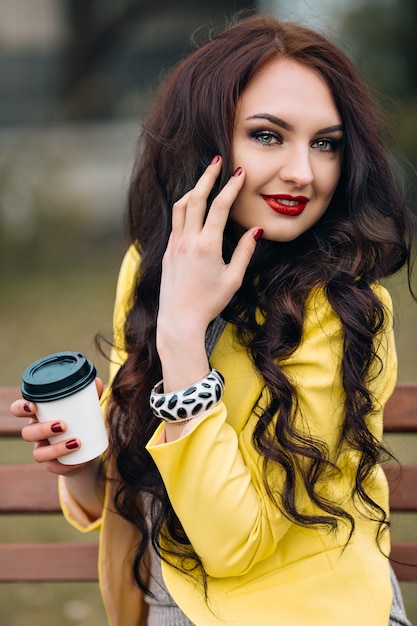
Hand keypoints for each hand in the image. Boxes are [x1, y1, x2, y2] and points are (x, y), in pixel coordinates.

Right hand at [10, 378, 103, 475]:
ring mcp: (43, 450)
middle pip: (27, 433)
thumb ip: (90, 394)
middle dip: (43, 429)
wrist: (87, 448)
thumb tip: (97, 381)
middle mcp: (36, 433)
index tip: (33, 406)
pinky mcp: (53, 465)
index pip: (19, 410)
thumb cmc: (80, 420)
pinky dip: (65, 465)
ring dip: (55, 449)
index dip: (20, 408)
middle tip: (63, 425)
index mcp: (39, 415)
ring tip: (76, 442)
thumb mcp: (85, 406)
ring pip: (38, 453)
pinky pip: (54, 468)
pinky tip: (78, 461)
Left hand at [157, 157, 260, 388]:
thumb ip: (245, 253)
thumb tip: (256, 232)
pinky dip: (184, 208)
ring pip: (181, 207)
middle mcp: (187, 240)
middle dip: (208, 177)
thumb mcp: (233, 279)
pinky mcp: (167, 251)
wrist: (179, 320)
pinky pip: (175, 222)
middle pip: (196, 198)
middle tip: (218, 161)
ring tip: (205, 180)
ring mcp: (174, 245)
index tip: (240, 172)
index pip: (220, 206)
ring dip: (194, 190)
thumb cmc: (209, 303)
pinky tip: (192, 207)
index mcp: (206, 245)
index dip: (231, 187)